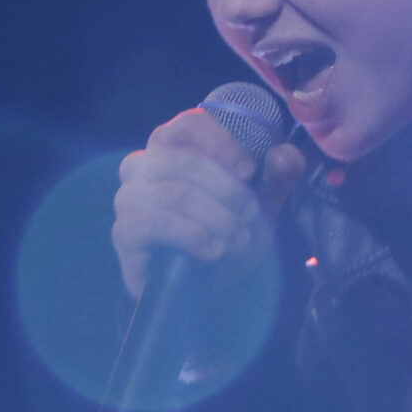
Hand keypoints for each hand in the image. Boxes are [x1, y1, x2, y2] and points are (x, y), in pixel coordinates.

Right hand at [110, 107, 308, 299]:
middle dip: (226, 189)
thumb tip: (286, 154)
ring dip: (216, 217)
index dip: (220, 142)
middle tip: (250, 214)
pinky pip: (154, 223)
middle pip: (182, 160)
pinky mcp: (124, 232)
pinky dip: (192, 236)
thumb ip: (277, 176)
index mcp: (174, 147)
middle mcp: (143, 166)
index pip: (188, 124)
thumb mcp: (261, 205)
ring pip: (173, 193)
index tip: (249, 169)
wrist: (208, 287)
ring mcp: (129, 198)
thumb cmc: (228, 234)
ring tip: (238, 238)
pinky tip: (214, 250)